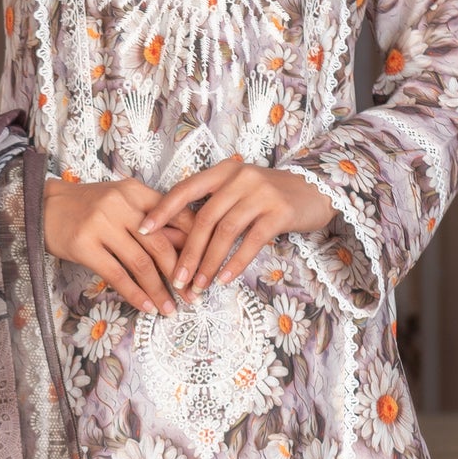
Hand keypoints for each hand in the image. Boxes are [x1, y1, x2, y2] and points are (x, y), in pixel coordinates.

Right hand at [41, 175, 185, 314]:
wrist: (43, 206)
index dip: (195, 243)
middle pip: (161, 243)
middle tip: (192, 296)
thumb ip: (149, 218)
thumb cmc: (87, 207)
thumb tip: (184, 248)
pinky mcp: (84, 245)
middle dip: (181, 274)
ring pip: (140, 263)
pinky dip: (134, 294)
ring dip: (158, 290)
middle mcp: (121, 204)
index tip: (204, 267)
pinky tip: (146, 306)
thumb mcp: (121, 201)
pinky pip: (116, 274)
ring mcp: (101, 224)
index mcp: (135, 191)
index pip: (176, 215)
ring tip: (169, 309)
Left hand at [138, 159, 332, 292]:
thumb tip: (176, 236)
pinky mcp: (279, 212)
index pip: (185, 190)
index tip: (142, 232)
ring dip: (209, 263)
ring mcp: (261, 193)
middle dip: (187, 252)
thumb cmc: (268, 196)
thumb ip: (213, 204)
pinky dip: (236, 262)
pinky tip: (224, 279)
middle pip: (204, 218)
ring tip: (198, 286)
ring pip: (226, 232)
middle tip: (175, 279)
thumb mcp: (238, 190)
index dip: (162, 210)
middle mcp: (240, 177)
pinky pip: (252, 241)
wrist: (315, 190)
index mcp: (223, 171)